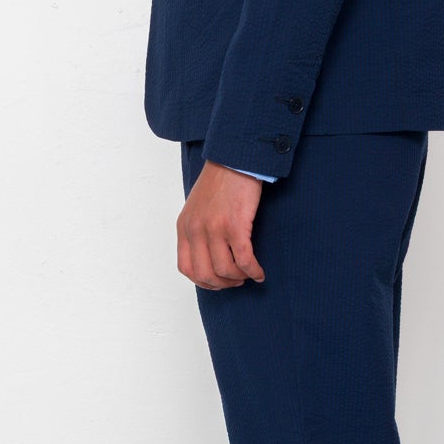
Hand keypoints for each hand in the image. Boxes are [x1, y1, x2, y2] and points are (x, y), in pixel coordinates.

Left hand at [177, 161, 266, 288]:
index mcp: (184, 227)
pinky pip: (243, 259)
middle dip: (222, 284)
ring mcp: (214, 228)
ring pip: (224, 270)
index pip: (186, 267)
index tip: (218, 282)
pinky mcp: (235, 225)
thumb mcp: (197, 207)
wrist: (235, 159)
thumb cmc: (220, 181)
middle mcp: (195, 230)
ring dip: (238, 278)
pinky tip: (259, 272)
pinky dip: (252, 271)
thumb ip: (198, 230)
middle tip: (236, 281)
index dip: (203, 281)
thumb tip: (209, 255)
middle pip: (204, 274)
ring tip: (248, 274)